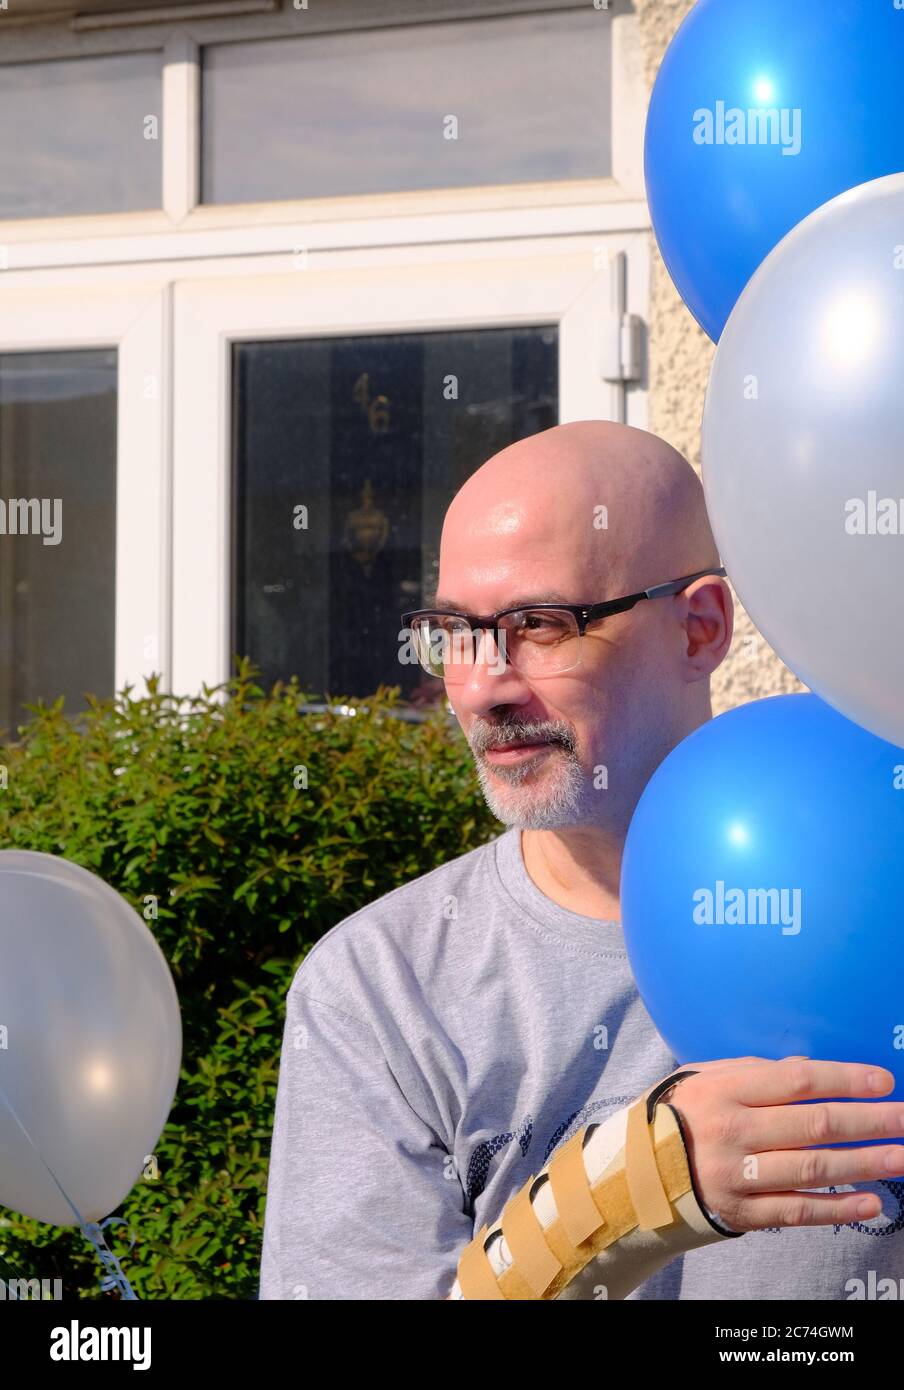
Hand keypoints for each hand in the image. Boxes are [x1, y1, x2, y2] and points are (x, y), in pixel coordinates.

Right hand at [662, 1056, 903, 1229]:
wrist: (633, 1174)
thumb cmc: (677, 1115)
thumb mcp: (705, 1078)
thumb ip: (753, 1072)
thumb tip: (810, 1071)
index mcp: (724, 1091)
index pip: (797, 1081)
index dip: (844, 1080)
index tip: (883, 1081)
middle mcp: (732, 1131)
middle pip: (814, 1125)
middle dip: (869, 1121)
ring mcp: (737, 1176)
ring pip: (812, 1168)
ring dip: (864, 1163)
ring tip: (902, 1157)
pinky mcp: (741, 1213)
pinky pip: (796, 1212)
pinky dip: (836, 1209)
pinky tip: (870, 1203)